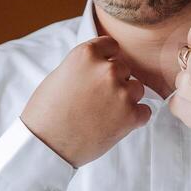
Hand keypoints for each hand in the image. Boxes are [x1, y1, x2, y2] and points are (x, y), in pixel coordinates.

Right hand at [20, 37, 150, 167]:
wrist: (46, 145)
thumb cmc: (46, 113)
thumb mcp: (60, 75)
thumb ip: (84, 66)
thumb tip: (99, 66)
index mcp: (87, 54)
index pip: (111, 45)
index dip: (107, 59)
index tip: (100, 72)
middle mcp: (107, 70)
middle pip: (124, 69)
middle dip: (114, 82)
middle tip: (97, 99)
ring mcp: (121, 92)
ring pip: (137, 89)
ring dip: (125, 99)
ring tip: (104, 113)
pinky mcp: (130, 116)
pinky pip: (145, 111)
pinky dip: (134, 119)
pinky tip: (115, 124)